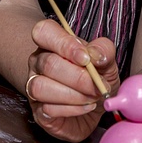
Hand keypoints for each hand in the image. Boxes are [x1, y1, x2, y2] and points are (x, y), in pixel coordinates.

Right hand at [23, 17, 119, 142]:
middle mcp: (38, 62)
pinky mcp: (38, 111)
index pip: (44, 31)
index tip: (86, 58)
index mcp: (52, 43)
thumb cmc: (97, 78)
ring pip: (41, 87)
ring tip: (92, 97)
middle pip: (48, 64)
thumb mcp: (107, 60)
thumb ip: (104, 51)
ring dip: (73, 95)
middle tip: (98, 86)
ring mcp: (34, 86)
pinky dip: (72, 110)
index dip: (64, 44)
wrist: (95, 106)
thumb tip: (96, 55)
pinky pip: (47, 109)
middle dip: (78, 78)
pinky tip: (86, 107)